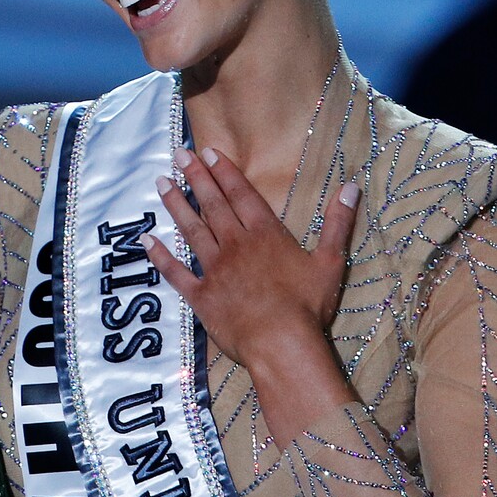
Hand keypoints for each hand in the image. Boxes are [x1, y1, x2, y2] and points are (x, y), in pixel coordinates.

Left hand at [141, 146, 359, 444]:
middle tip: (179, 154)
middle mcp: (235, 244)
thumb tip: (351, 186)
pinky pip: (176, 273)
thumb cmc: (307, 306)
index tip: (208, 151)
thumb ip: (338, 223)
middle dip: (196, 177)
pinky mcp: (201, 296)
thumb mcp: (331, 262)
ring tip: (161, 182)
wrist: (281, 345)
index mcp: (265, 234)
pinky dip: (160, 256)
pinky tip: (145, 240)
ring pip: (191, 230)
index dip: (225, 171)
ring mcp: (214, 269)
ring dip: (175, 204)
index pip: (241, 194)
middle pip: (213, 204)